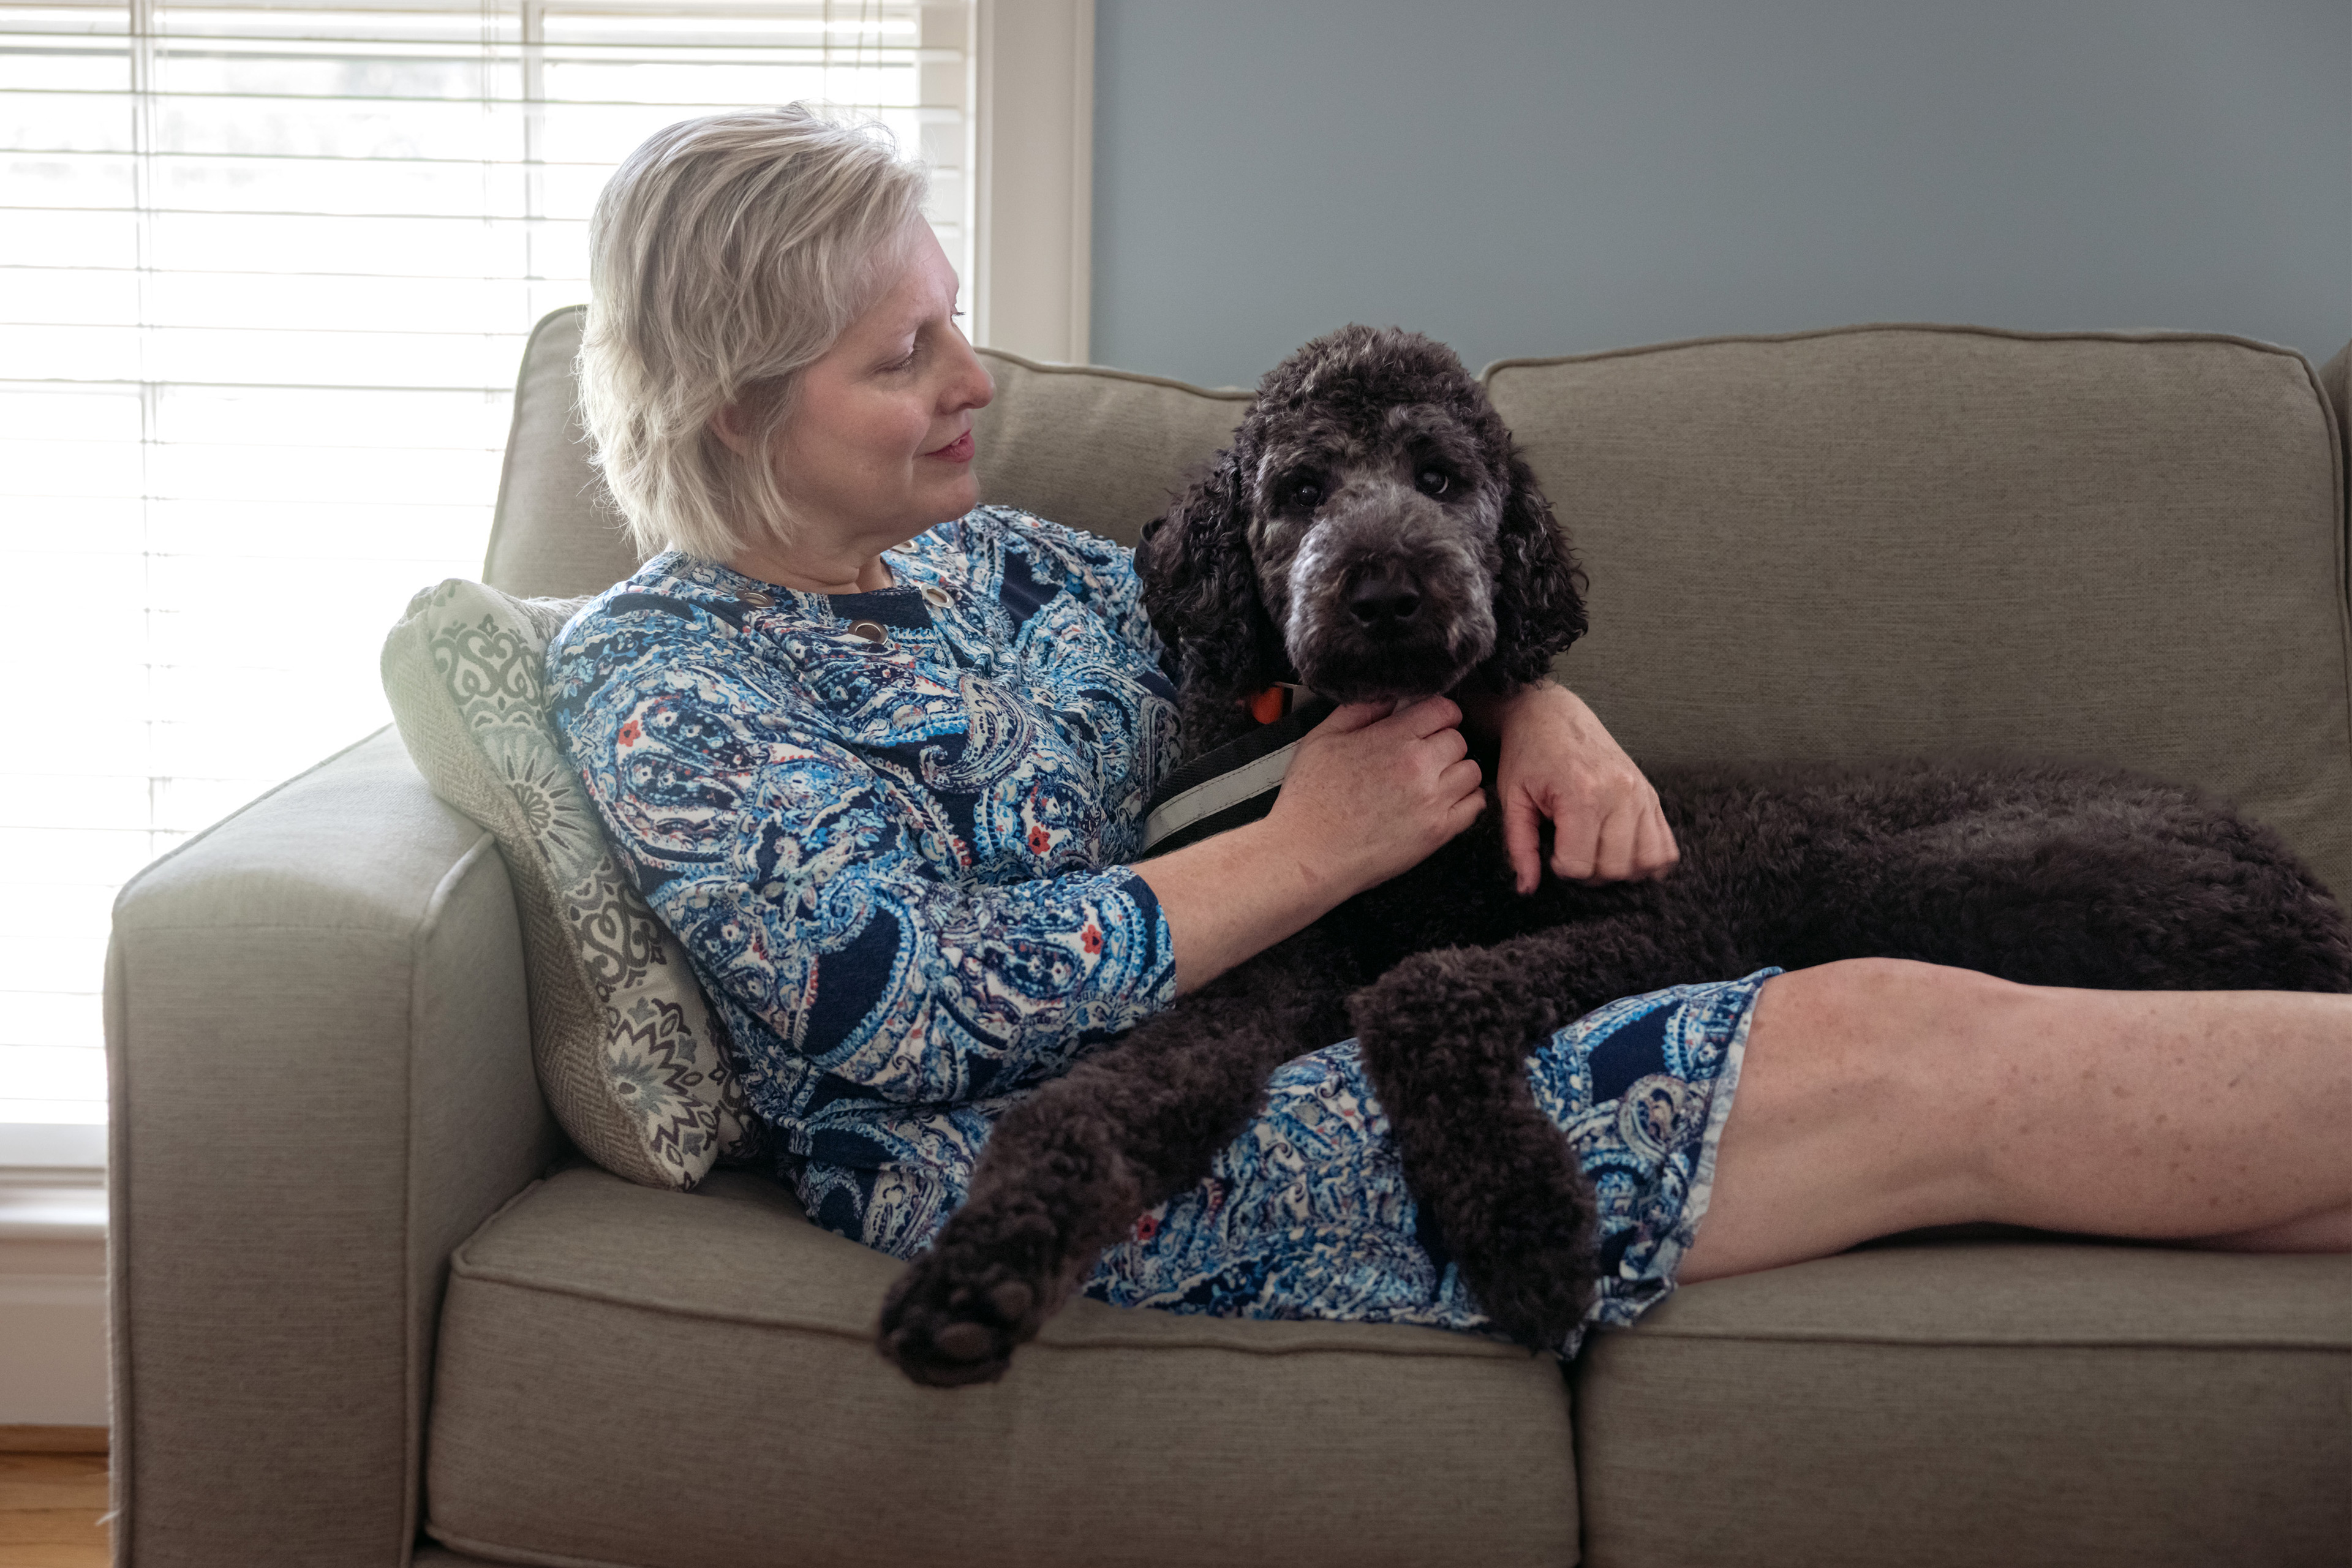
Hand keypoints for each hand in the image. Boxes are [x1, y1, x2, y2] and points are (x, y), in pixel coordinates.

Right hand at [1266, 697, 1485, 896]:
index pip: (1443, 709)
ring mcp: (1433, 801)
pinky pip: (1475, 805)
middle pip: (1459, 739)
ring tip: (1432, 779)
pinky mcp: (1439, 831)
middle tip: (1422, 755)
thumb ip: (1360, 710)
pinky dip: (1465, 799)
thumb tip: (1390, 697)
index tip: (1426, 724)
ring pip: (1472, 770)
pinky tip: (1442, 801)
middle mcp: (1419, 767)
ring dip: (1456, 770)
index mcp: (1393, 739)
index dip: (1435, 714)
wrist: (1308, 855)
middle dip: (1443, 742)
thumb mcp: (1322, 739)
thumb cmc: (1309, 801)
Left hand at [1473, 683, 1676, 893]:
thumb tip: (1527, 888)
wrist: (1551, 713)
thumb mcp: (1513, 799)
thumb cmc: (1528, 754)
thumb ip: (1520, 847)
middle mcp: (1620, 794)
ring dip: (1620, 869)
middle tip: (1571, 851)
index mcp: (1582, 794)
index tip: (1552, 853)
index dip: (1561, 868)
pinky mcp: (1651, 794)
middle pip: (1615, 868)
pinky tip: (1623, 852)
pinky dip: (1648, 859)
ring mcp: (1641, 794)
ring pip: (1646, 862)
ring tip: (1596, 851)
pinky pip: (1666, 845)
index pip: (1581, 865)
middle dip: (1590, 872)